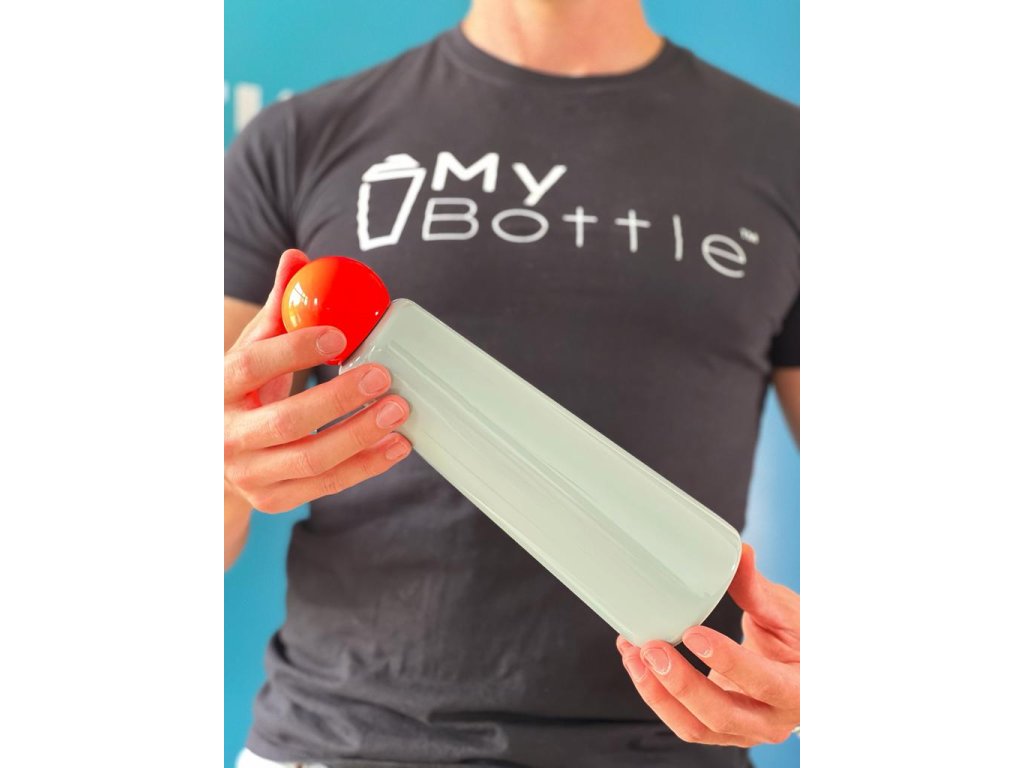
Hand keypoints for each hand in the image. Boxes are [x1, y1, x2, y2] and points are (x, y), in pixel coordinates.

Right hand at [224, 249, 412, 513]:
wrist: (214, 456)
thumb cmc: (242, 392)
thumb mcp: (251, 350)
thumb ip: (279, 308)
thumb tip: (298, 258)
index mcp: (217, 388)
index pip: (251, 366)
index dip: (294, 349)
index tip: (339, 334)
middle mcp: (227, 436)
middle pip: (286, 421)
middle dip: (339, 399)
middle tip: (382, 376)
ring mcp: (249, 474)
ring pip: (311, 459)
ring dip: (361, 435)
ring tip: (398, 410)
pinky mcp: (274, 500)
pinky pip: (327, 485)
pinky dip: (366, 465)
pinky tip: (396, 444)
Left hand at [617, 543, 798, 746]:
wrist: (801, 672)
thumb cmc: (799, 640)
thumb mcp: (785, 613)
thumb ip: (758, 589)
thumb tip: (739, 552)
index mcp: (798, 690)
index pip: (763, 682)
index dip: (727, 661)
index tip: (693, 633)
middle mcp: (771, 720)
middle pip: (721, 715)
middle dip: (680, 684)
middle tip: (652, 648)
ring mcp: (743, 730)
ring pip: (696, 727)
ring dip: (658, 694)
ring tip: (634, 655)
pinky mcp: (719, 727)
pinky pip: (684, 721)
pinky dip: (656, 695)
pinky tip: (637, 663)